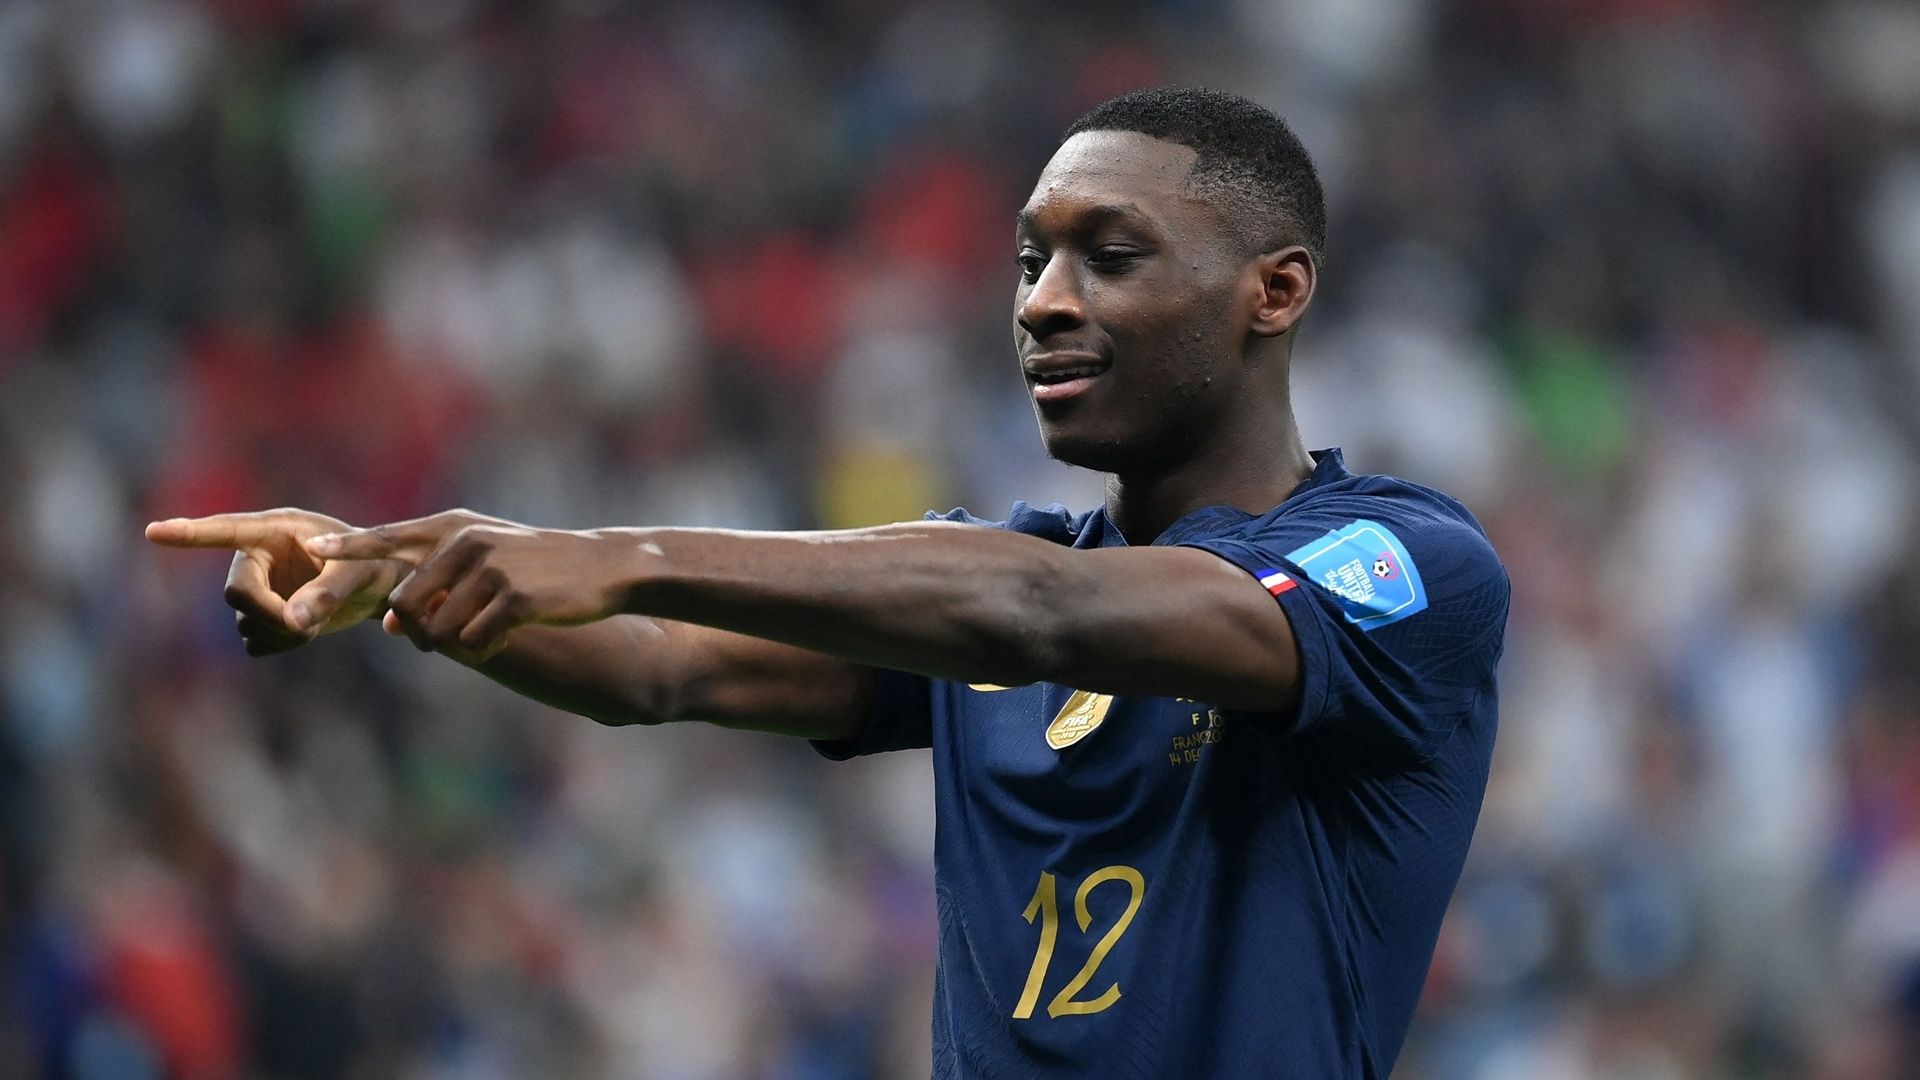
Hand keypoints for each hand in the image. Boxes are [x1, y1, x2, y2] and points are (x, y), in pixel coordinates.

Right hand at [144, 508, 406, 655]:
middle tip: (304, 630)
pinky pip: (254, 642)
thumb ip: (327, 594)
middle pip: (235, 593)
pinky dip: (278, 645)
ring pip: (244, 622)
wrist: (381, 586)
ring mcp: (258, 588)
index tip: (153, 532)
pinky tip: (304, 633)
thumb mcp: (360, 573)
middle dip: (266, 615)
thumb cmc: (375, 565)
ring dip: (278, 633)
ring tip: (316, 624)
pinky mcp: (262, 616)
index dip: (190, 533)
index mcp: (276, 530)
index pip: (225, 530)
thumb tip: (291, 623)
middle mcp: (258, 557)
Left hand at [305, 511, 635, 660]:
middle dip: (418, 632)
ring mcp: (490, 570)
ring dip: (453, 647)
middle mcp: (466, 543)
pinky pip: (472, 643)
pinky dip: (479, 653)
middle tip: (441, 640)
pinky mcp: (515, 599)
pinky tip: (499, 642)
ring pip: (438, 631)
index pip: (388, 538)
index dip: (350, 547)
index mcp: (454, 528)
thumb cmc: (538, 567)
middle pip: (406, 604)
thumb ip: (436, 586)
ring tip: (481, 638)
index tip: (313, 551)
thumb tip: (389, 627)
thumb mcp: (485, 563)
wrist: (602, 567)